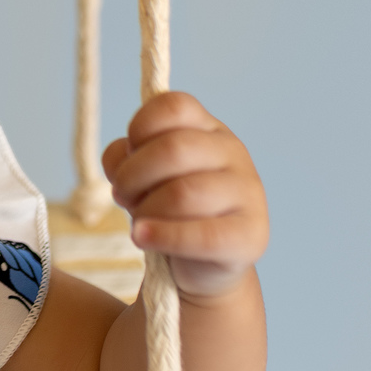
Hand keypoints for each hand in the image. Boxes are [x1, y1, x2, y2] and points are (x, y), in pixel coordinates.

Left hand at [102, 92, 267, 298]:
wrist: (203, 264)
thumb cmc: (169, 209)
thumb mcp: (144, 174)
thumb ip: (125, 157)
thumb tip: (120, 157)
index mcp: (208, 128)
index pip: (174, 106)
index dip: (139, 127)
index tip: (128, 153)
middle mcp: (233, 153)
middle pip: (174, 148)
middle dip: (132, 174)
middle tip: (122, 195)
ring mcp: (247, 193)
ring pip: (183, 193)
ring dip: (145, 208)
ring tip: (137, 222)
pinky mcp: (250, 235)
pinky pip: (202, 235)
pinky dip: (163, 236)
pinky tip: (143, 237)